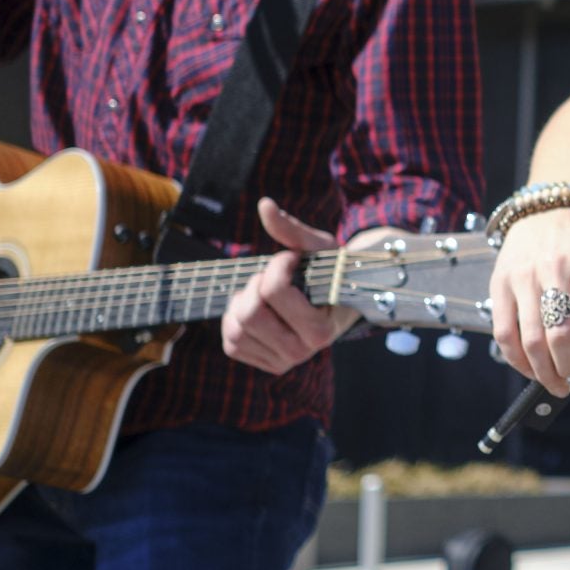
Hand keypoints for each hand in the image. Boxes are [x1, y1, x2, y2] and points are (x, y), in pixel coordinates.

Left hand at [221, 198, 360, 375]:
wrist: (338, 302)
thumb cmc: (330, 272)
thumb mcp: (319, 249)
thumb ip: (292, 229)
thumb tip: (264, 205)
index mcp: (321, 330)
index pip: (274, 290)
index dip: (277, 264)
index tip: (291, 258)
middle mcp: (302, 352)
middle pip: (249, 312)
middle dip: (256, 284)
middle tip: (274, 277)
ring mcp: (283, 361)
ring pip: (235, 328)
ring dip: (244, 302)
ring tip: (265, 294)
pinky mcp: (266, 364)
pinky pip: (230, 343)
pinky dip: (236, 321)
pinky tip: (256, 310)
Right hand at [487, 205, 569, 396]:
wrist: (551, 209)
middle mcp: (554, 269)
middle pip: (558, 335)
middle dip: (567, 367)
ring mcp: (523, 276)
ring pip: (529, 339)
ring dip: (542, 371)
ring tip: (553, 382)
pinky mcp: (499, 283)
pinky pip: (503, 332)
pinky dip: (516, 359)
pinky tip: (528, 368)